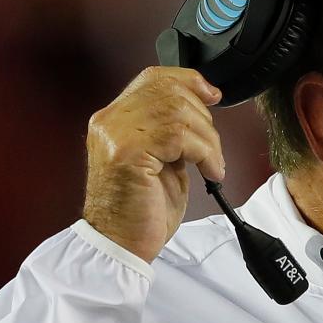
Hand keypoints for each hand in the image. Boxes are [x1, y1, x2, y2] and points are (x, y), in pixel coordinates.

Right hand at [83, 66, 223, 262]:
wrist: (121, 244)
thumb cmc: (141, 209)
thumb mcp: (162, 159)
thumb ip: (173, 130)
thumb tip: (205, 102)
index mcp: (114, 119)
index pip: (153, 78)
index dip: (187, 80)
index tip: (212, 94)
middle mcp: (110, 121)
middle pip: (170, 92)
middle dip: (204, 118)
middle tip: (210, 149)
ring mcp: (116, 135)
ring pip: (180, 113)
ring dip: (208, 141)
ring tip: (211, 165)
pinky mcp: (128, 154)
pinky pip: (181, 137)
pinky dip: (206, 154)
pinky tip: (209, 172)